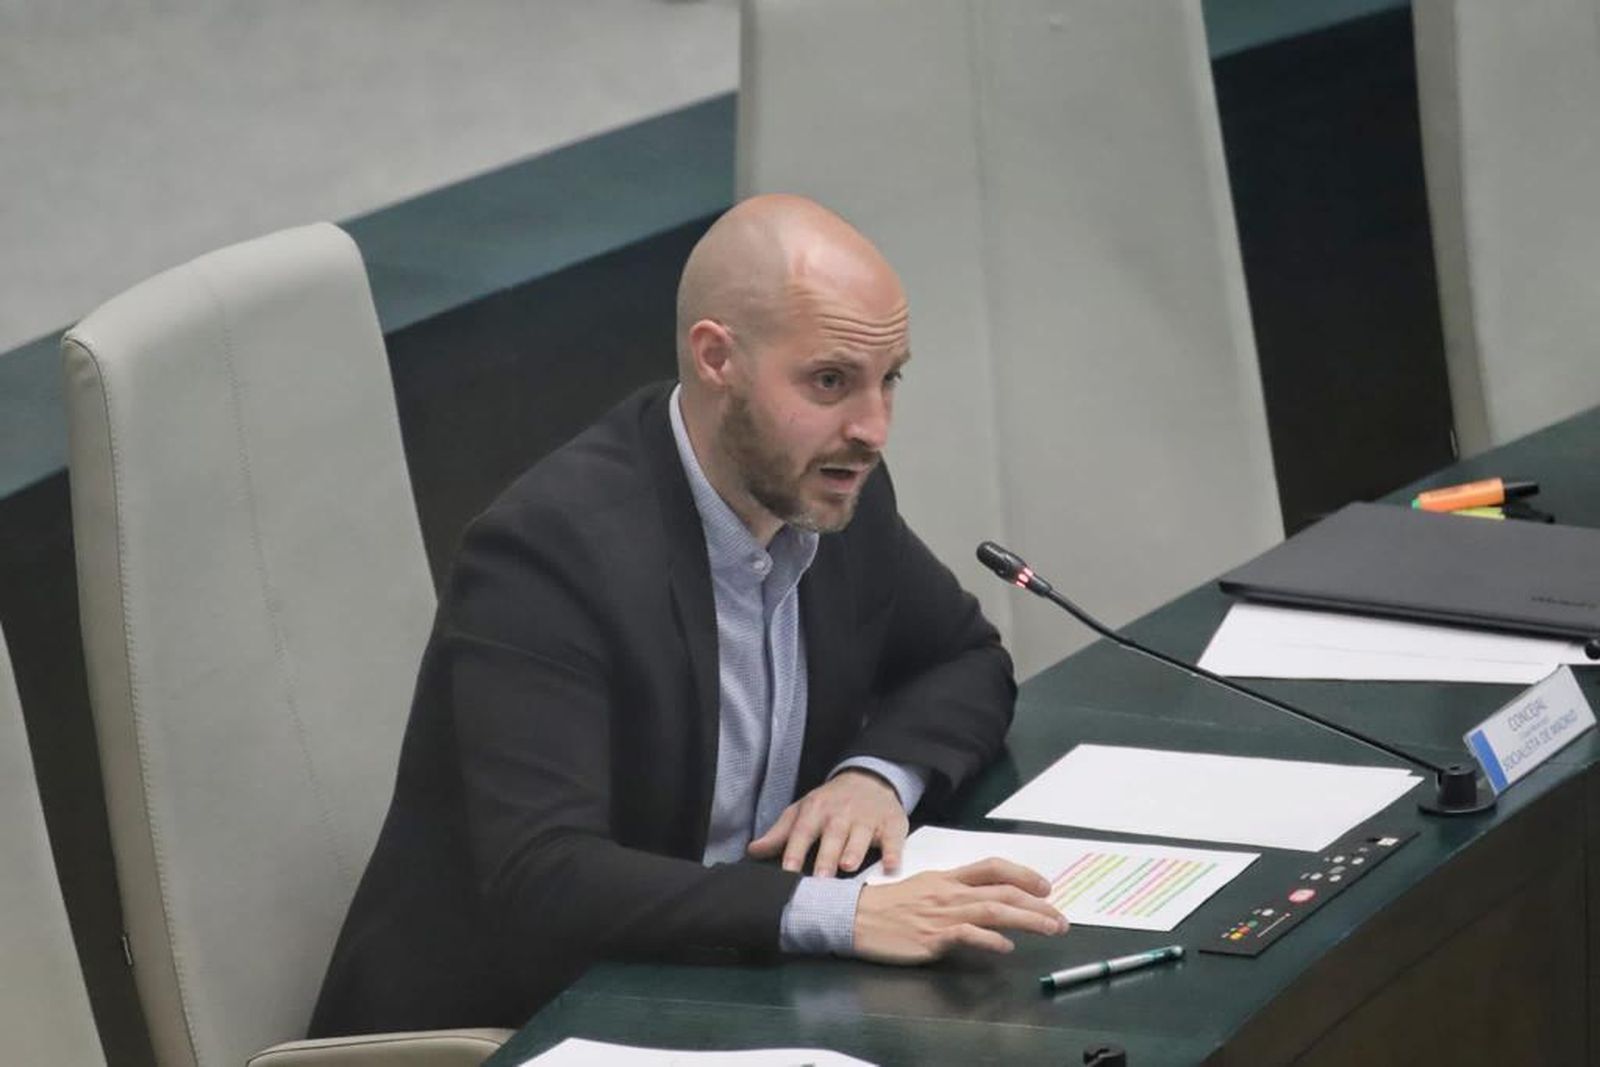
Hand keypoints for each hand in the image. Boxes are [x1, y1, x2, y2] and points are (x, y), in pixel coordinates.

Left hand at [747, 769, 908, 876]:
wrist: (869, 779)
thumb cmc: (830, 803)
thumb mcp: (803, 811)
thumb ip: (780, 834)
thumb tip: (753, 852)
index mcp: (816, 811)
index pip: (802, 832)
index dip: (794, 851)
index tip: (788, 871)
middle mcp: (841, 814)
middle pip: (832, 836)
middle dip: (826, 857)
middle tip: (820, 878)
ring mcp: (867, 818)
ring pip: (860, 836)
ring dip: (855, 850)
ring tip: (848, 866)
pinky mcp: (891, 823)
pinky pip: (893, 839)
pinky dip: (893, 852)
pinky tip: (891, 865)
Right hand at [853, 858, 1067, 963]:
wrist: (853, 917)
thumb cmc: (887, 906)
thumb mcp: (923, 887)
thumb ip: (953, 892)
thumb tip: (983, 902)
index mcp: (948, 878)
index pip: (992, 867)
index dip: (1023, 874)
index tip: (1045, 886)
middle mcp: (949, 892)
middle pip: (1001, 891)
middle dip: (1037, 903)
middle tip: (1060, 917)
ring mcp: (941, 914)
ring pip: (992, 910)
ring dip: (1027, 919)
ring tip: (1051, 928)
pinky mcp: (931, 937)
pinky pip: (966, 935)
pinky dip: (989, 940)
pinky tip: (1006, 946)